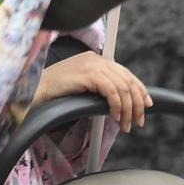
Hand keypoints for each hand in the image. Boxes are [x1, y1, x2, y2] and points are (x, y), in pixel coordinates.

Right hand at [32, 51, 151, 130]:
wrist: (36, 90)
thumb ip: (101, 87)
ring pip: (122, 88)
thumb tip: (121, 101)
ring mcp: (93, 64)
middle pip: (128, 81)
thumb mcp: (84, 86)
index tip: (147, 106)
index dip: (140, 90)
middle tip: (138, 121)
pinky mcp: (88, 74)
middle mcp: (97, 59)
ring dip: (128, 109)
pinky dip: (117, 106)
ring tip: (126, 125)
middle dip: (137, 103)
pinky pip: (112, 91)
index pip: (126, 74)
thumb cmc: (56, 92)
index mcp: (97, 59)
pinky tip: (115, 117)